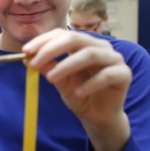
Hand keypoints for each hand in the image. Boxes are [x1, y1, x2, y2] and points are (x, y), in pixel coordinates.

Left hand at [23, 29, 131, 150]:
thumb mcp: (59, 81)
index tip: (25, 51)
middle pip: (75, 39)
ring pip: (90, 54)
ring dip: (67, 65)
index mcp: (83, 44)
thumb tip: (27, 59)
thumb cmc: (79, 94)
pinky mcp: (124, 74)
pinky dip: (90, 84)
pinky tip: (78, 93)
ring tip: (51, 79)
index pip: (62, 34)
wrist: (97, 116)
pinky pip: (106, 75)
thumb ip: (47, 69)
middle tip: (34, 63)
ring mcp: (114, 59)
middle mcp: (100, 47)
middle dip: (52, 49)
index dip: (43, 40)